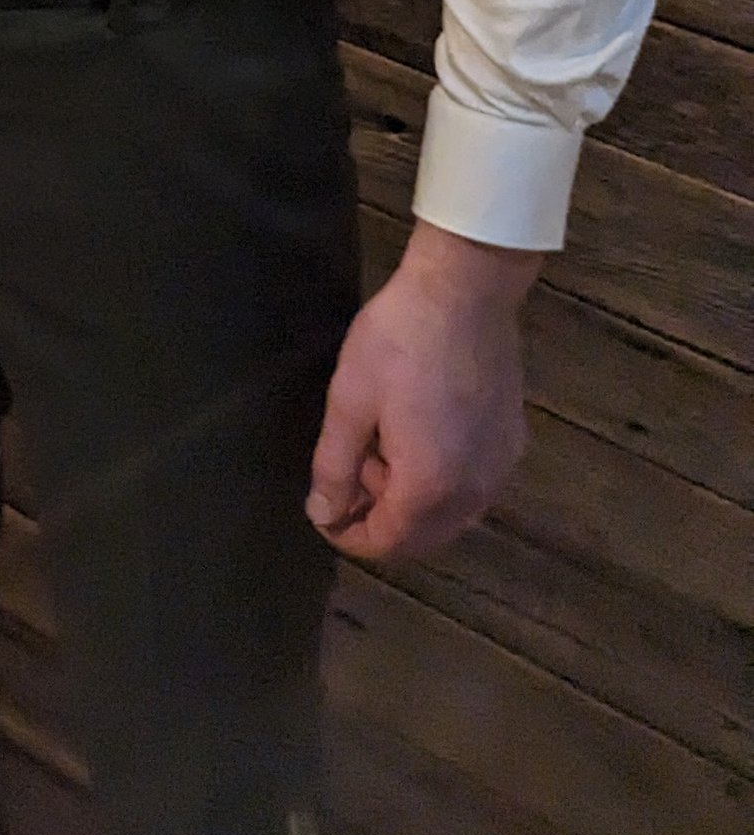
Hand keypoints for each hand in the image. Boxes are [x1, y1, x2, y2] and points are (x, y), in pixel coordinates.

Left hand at [307, 222, 543, 561]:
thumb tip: (323, 515)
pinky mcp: (513, 444)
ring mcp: (500, 469)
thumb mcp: (350, 400)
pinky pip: (472, 488)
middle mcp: (474, 493)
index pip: (388, 542)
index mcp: (430, 488)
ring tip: (377, 448)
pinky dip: (440, 482)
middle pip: (423, 537)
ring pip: (450, 515)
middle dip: (380, 519)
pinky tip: (416, 438)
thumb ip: (334, 467)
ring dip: (409, 501)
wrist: (464, 293)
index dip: (350, 537)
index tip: (322, 514)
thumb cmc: (398, 343)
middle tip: (347, 475)